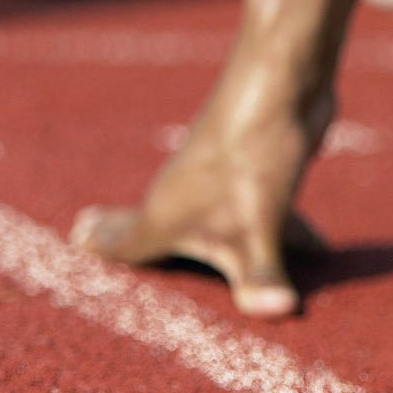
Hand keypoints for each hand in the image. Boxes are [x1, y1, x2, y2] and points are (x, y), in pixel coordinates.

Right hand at [72, 56, 330, 318]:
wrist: (283, 81)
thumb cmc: (252, 156)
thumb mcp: (257, 227)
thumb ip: (261, 277)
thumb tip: (277, 311)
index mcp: (164, 214)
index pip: (124, 240)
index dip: (101, 245)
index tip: (74, 239)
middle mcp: (183, 193)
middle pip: (152, 225)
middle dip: (132, 238)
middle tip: (93, 233)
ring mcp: (218, 178)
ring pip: (208, 219)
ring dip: (207, 241)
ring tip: (202, 253)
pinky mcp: (256, 168)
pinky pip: (258, 212)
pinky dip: (272, 233)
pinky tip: (317, 248)